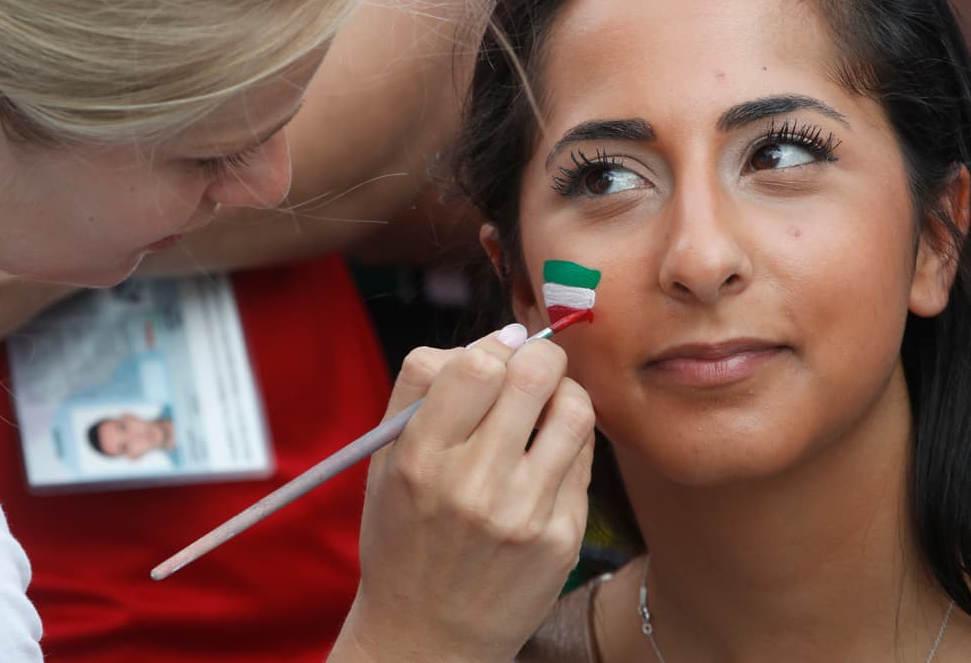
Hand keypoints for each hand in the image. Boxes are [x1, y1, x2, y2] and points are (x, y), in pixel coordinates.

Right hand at [331, 325, 595, 661]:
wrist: (427, 635)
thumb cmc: (405, 536)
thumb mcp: (384, 462)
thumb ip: (423, 389)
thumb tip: (500, 336)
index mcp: (420, 459)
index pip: (476, 364)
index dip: (493, 347)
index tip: (494, 358)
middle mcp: (473, 485)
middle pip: (533, 374)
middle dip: (539, 357)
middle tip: (532, 370)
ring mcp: (524, 514)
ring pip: (574, 408)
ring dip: (563, 394)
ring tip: (545, 408)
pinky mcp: (562, 538)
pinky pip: (585, 456)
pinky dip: (569, 441)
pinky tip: (547, 456)